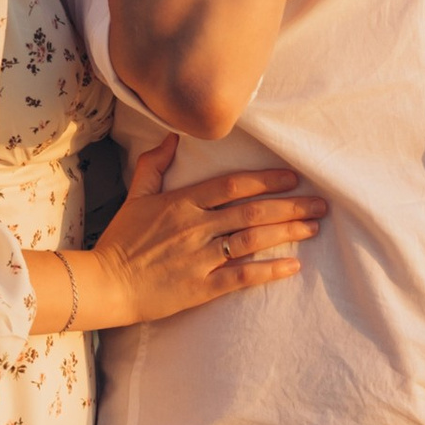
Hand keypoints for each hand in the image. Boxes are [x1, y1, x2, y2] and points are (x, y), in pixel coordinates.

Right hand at [67, 136, 326, 326]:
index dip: (266, 180)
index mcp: (181, 203)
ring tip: (313, 228)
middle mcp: (195, 227)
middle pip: (252, 211)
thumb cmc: (120, 241)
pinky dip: (269, 271)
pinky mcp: (200, 287)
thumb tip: (170, 138)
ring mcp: (199, 257)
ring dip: (287, 233)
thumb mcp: (135, 197)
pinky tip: (293, 266)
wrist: (104, 285)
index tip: (293, 178)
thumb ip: (153, 166)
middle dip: (290, 206)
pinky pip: (242, 276)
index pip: (232, 185)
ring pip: (252, 240)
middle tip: (320, 204)